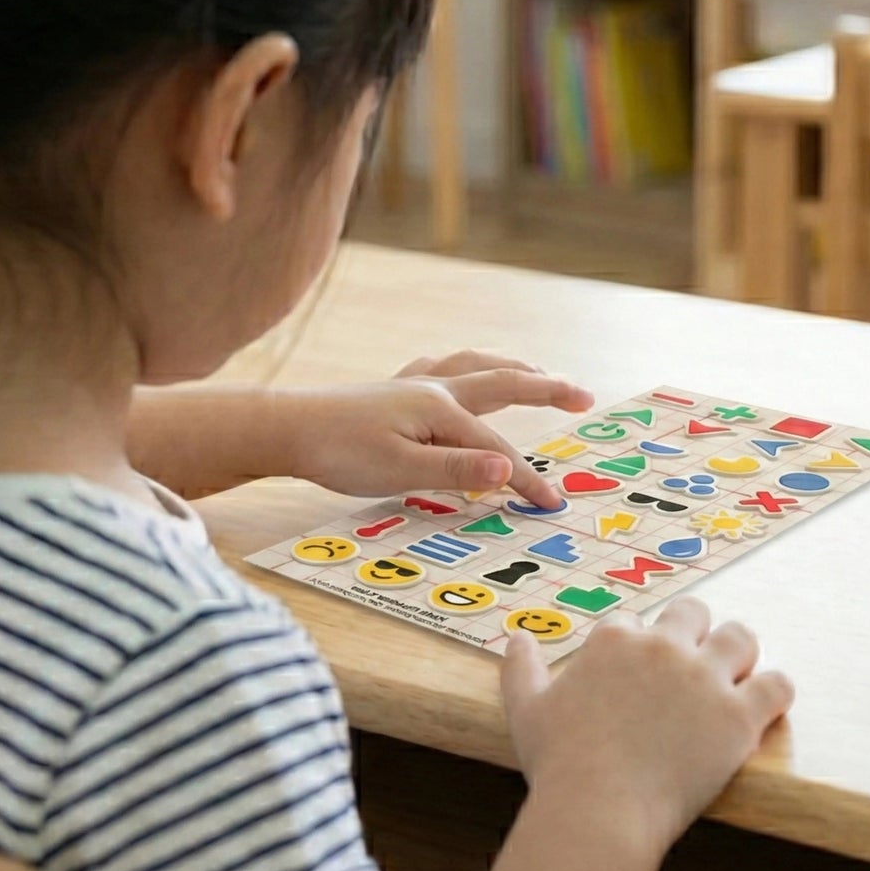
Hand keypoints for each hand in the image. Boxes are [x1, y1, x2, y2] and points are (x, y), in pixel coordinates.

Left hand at [293, 351, 591, 506]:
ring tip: (539, 372)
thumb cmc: (338, 453)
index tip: (553, 505)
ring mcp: (413, 383)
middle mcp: (434, 387)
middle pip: (503, 382)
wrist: (284, 428)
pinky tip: (464, 370)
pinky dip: (468, 365)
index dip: (527, 480)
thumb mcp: (398, 472)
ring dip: (513, 368)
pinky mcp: (393, 388)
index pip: (498, 451)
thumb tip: (508, 471)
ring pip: (476, 365)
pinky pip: (445, 367)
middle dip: (546, 388)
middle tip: (585, 394)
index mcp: (441, 409)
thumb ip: (456, 472)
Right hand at [501, 599, 793, 854]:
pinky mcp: (738, 716)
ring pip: (741, 637)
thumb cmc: (559, 764)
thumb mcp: (526, 709)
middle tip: (692, 665)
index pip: (636, 622)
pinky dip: (776, 691)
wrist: (599, 810)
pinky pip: (777, 685)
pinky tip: (765, 705)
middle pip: (694, 613)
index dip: (638, 646)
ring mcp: (704, 679)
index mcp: (616, 639)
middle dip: (694, 632)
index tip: (638, 673)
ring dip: (739, 652)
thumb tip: (517, 638)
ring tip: (735, 675)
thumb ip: (520, 668)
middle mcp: (663, 647)